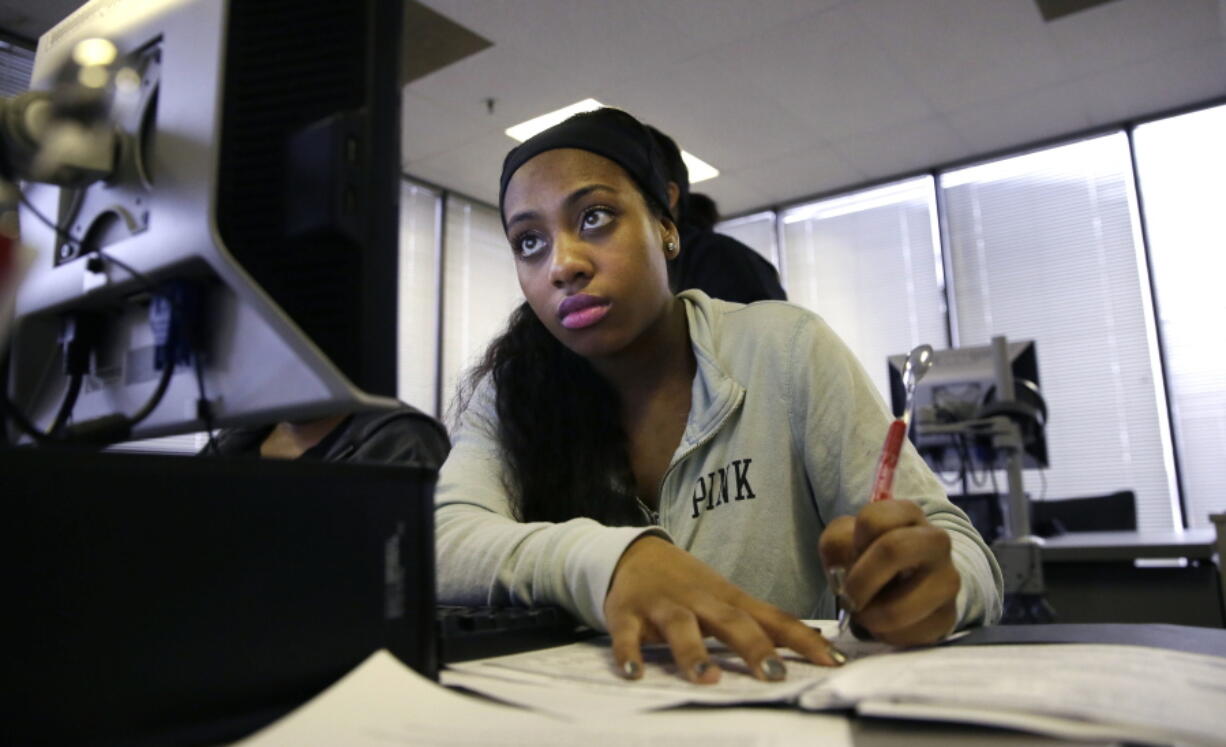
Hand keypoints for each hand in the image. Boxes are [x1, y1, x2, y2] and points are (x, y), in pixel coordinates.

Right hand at [603, 536, 842, 683]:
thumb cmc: (690, 584)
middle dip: (754, 648)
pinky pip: (628, 634)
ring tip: (708, 678)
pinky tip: (634, 673)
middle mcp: (700, 601)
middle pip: (731, 622)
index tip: (833, 661)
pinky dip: (629, 652)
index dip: (803, 640)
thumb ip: (762, 623)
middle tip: (775, 676)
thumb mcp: (727, 598)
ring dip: (694, 652)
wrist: (635, 553)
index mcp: (729, 600)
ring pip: (681, 627)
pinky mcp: (628, 613)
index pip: (773, 618)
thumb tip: (815, 644)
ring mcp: (663, 606)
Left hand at [818, 499, 958, 645]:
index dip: (852, 546)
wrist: (913, 585)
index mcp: (908, 514)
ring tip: (867, 615)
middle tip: (850, 598)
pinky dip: (888, 635)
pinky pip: (909, 633)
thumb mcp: (847, 541)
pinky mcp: (948, 614)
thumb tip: (843, 568)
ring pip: (899, 607)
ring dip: (872, 617)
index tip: (849, 560)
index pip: (872, 520)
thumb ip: (837, 543)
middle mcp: (936, 540)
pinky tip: (887, 625)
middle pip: (892, 550)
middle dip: (860, 582)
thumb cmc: (873, 559)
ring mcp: (948, 578)